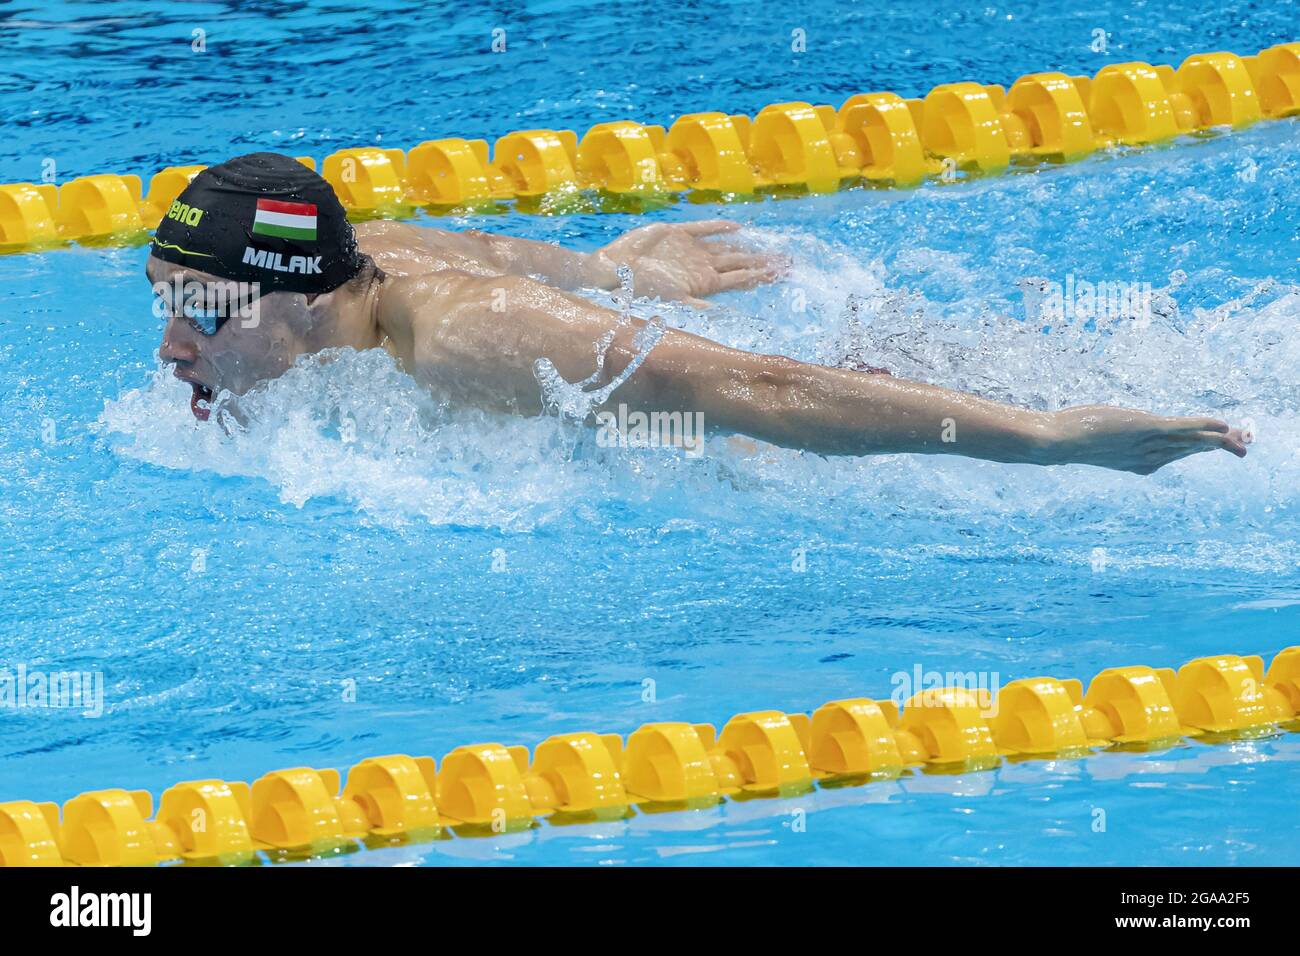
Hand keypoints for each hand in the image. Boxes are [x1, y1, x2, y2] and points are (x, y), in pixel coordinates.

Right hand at [594, 220, 785, 307]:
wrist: (614, 269)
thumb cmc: (640, 289)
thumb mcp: (673, 302)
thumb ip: (700, 308)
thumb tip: (729, 316)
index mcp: (703, 284)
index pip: (739, 279)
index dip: (760, 276)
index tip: (783, 274)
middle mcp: (701, 267)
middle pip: (739, 263)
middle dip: (762, 263)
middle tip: (787, 262)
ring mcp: (690, 250)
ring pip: (725, 247)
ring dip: (746, 248)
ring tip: (768, 249)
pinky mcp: (676, 233)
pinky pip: (702, 229)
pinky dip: (719, 227)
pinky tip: (737, 227)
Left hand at [1050, 406, 1248, 473]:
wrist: (1057, 442)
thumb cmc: (1070, 439)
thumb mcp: (1098, 442)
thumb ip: (1115, 442)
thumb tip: (1119, 435)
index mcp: (1140, 464)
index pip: (1176, 456)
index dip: (1199, 450)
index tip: (1217, 445)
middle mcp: (1147, 457)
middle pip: (1190, 451)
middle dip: (1218, 447)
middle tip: (1243, 447)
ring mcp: (1147, 443)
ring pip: (1191, 441)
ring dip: (1219, 439)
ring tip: (1242, 438)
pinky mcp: (1144, 428)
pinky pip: (1180, 427)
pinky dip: (1202, 426)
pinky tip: (1221, 424)